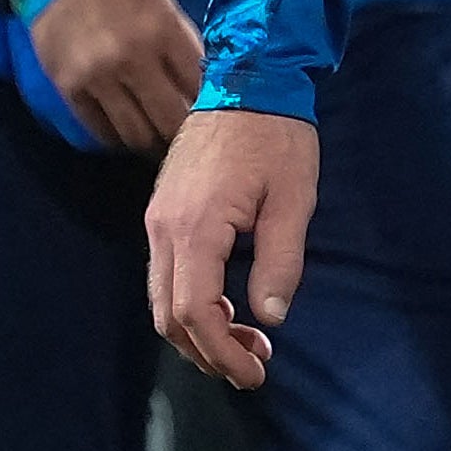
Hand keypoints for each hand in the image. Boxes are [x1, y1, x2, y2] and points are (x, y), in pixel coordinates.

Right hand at [31, 0, 207, 155]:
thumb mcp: (168, 10)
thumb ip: (185, 51)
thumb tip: (206, 93)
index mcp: (164, 33)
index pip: (198, 90)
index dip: (207, 109)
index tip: (211, 119)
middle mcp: (131, 58)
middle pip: (168, 120)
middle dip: (181, 135)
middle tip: (187, 140)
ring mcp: (97, 76)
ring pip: (135, 132)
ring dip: (151, 143)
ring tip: (159, 142)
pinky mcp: (69, 89)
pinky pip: (100, 129)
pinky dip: (118, 137)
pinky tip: (128, 133)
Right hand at [147, 109, 323, 388]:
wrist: (248, 79)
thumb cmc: (278, 138)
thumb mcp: (294, 199)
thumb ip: (280, 261)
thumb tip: (269, 316)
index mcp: (195, 228)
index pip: (194, 311)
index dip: (221, 351)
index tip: (255, 371)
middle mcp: (163, 229)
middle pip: (168, 315)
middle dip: (207, 351)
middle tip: (253, 366)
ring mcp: (156, 220)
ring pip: (161, 298)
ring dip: (197, 331)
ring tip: (245, 344)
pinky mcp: (161, 212)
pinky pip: (164, 274)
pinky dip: (189, 303)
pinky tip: (225, 308)